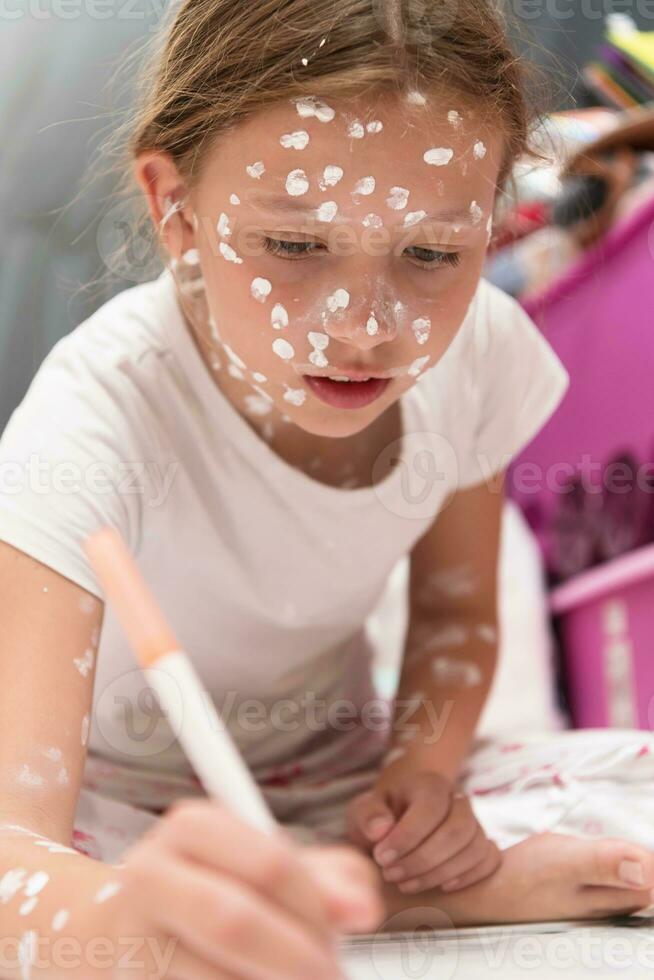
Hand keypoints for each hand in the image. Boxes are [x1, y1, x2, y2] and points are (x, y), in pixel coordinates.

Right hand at [103, 798, 382, 978]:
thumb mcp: (263, 863)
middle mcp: (151, 876)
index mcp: (191, 827)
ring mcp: (131, 939)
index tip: (351, 929)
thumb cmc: (211, 888)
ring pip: (216, 977)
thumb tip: (364, 909)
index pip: (269, 863)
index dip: (318, 906)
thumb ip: (324, 877)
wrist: (117, 932)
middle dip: (298, 958)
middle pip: (235, 922)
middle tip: (332, 975)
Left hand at [346, 769, 500, 894]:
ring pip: (474, 848)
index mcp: (430, 784)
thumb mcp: (364, 810)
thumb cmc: (382, 816)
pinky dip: (470, 876)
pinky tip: (442, 886)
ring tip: (407, 884)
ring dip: (440, 873)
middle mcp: (458, 800)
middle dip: (423, 859)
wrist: (399, 818)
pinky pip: (490, 860)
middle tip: (391, 875)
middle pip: (457, 830)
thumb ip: (368, 815)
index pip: (430, 808)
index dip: (407, 836)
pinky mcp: (483, 845)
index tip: (382, 858)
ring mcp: (474, 823)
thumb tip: (381, 830)